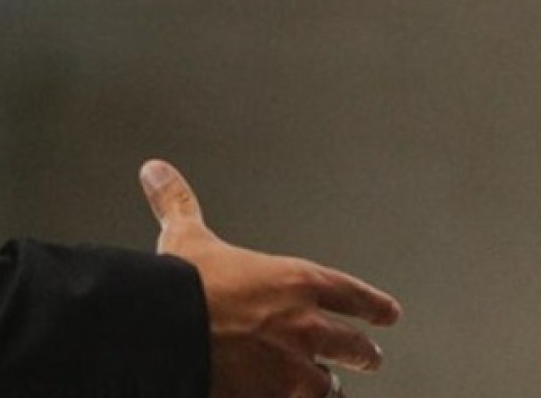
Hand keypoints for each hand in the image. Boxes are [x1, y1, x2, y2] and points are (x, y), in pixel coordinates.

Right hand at [140, 159, 401, 397]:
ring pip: (328, 386)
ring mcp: (293, 371)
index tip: (388, 313)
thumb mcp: (186, 237)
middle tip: (368, 357)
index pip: (352, 294)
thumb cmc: (185, 283)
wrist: (168, 330)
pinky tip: (286, 397)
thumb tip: (156, 170)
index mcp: (296, 282)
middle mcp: (306, 328)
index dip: (373, 304)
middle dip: (363, 353)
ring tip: (322, 387)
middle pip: (356, 348)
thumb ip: (178, 203)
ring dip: (324, 384)